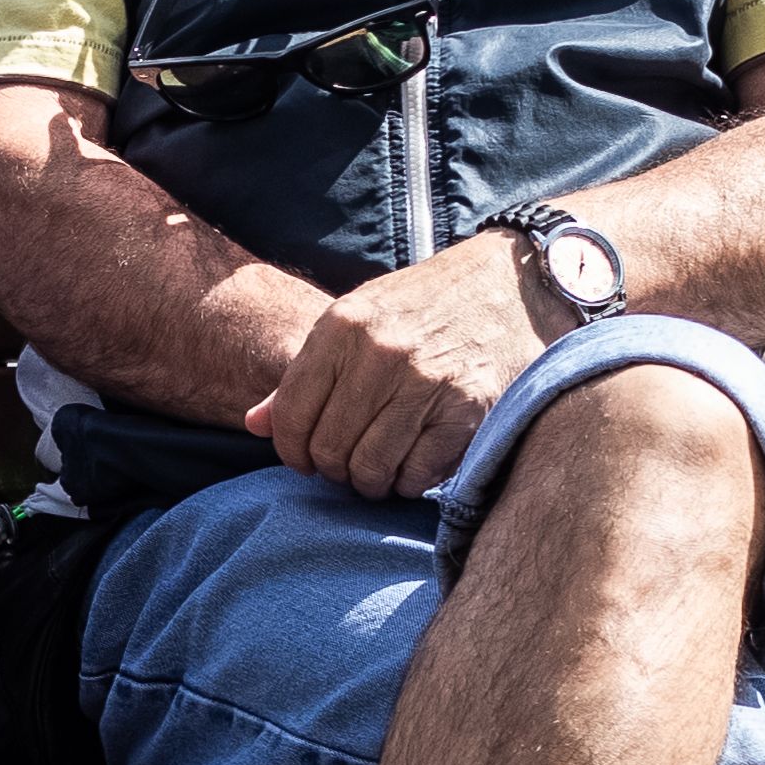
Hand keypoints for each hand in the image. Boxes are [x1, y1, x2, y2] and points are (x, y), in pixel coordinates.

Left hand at [243, 234, 550, 500]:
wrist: (510, 283)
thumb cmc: (423, 307)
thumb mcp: (357, 320)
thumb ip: (304, 373)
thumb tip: (254, 425)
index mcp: (342, 325)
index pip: (291, 414)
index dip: (291, 450)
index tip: (305, 459)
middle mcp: (381, 352)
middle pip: (329, 448)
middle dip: (332, 469)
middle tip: (347, 466)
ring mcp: (426, 380)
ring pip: (369, 468)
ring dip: (369, 482)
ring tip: (378, 470)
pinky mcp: (467, 408)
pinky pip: (418, 474)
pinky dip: (410, 482)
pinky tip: (413, 465)